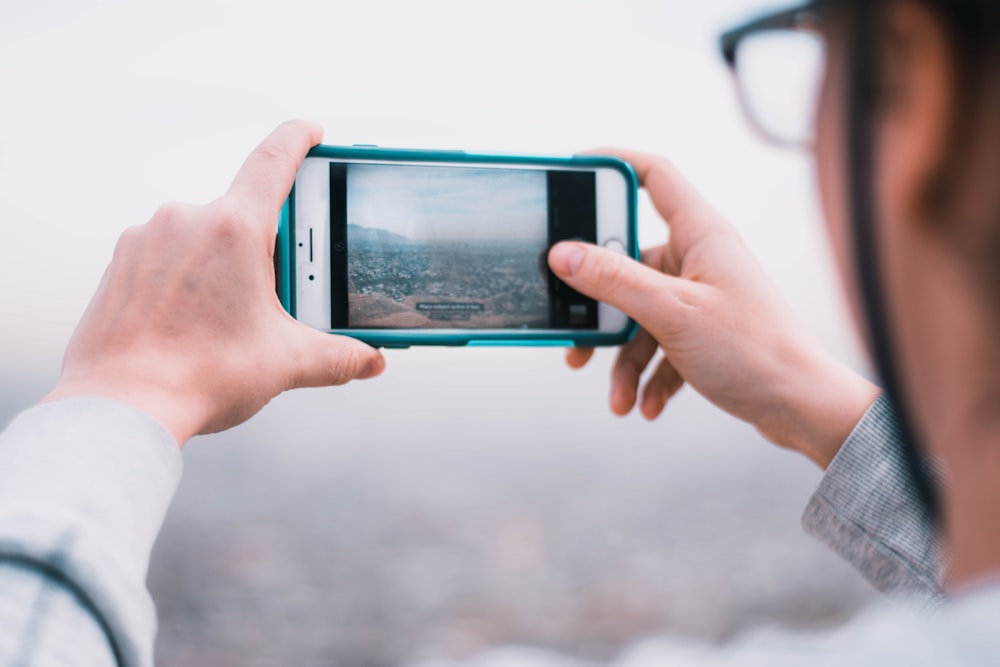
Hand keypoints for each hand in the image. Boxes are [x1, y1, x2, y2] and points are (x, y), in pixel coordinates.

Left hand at [44, 121, 384, 445]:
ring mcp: (146, 239)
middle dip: (272, 245)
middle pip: (245, 212)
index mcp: (233, 229)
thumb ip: (340, 356)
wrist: (120, 408)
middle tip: (284, 292)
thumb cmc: (198, 377)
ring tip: (236, 319)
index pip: (275, 159)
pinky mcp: (121, 263)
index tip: (312, 132)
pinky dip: (191, 276)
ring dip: (229, 263)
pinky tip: (197, 321)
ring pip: (205, 235)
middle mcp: (186, 219)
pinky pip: (169, 254)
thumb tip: (371, 360)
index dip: (300, 139)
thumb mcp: (286, 363)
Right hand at [548, 149, 877, 467]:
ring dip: (624, 360)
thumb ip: (613, 280)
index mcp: (700, 234)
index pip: (654, 175)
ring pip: (640, 316)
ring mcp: (702, 297)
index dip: (613, 165)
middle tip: (577, 330)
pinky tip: (645, 404)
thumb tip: (564, 254)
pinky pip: (660, 347)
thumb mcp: (671, 313)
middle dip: (601, 307)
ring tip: (618, 395)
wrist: (803, 407)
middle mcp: (700, 259)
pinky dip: (648, 376)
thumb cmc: (755, 351)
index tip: (573, 174)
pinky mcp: (703, 334)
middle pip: (629, 264)